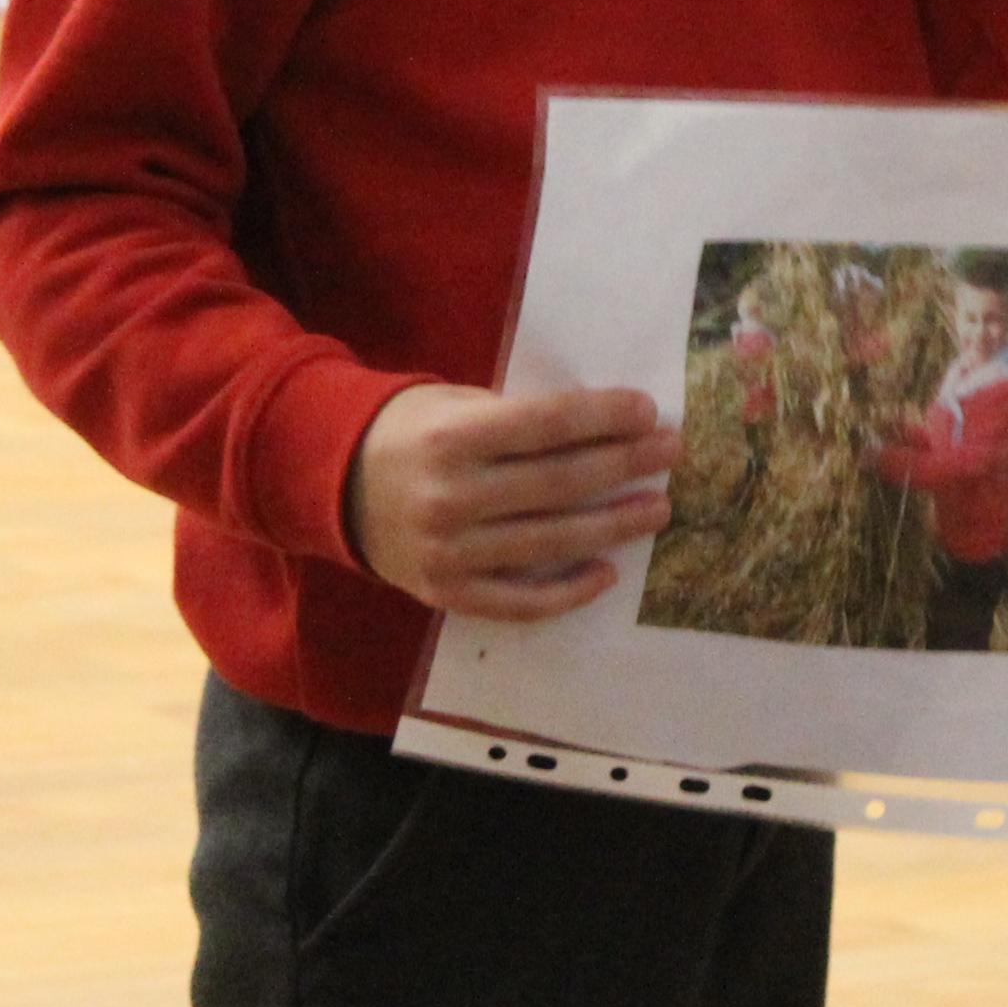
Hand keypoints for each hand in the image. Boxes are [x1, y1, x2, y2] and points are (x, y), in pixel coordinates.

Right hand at [345, 380, 679, 617]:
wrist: (335, 486)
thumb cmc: (410, 432)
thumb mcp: (454, 405)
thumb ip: (518, 418)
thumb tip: (606, 425)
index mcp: (453, 438)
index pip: (547, 425)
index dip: (603, 416)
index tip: (649, 410)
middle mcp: (452, 496)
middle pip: (558, 483)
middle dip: (624, 464)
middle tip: (672, 452)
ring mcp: (450, 552)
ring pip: (550, 542)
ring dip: (614, 526)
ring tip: (658, 508)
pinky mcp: (447, 593)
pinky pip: (520, 601)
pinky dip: (567, 591)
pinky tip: (607, 572)